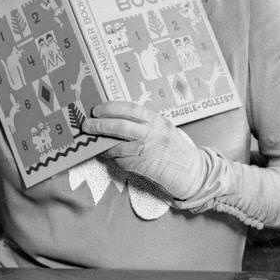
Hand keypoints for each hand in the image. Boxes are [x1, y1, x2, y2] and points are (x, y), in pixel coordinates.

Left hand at [83, 101, 208, 202]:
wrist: (192, 171)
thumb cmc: (175, 149)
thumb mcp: (163, 129)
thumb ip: (145, 123)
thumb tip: (116, 119)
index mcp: (157, 120)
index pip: (130, 109)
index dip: (110, 108)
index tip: (96, 109)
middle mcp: (153, 133)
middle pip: (120, 126)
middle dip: (99, 125)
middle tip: (87, 126)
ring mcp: (148, 151)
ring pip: (117, 145)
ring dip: (103, 145)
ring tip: (97, 144)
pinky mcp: (144, 167)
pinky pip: (122, 161)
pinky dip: (113, 159)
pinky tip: (111, 157)